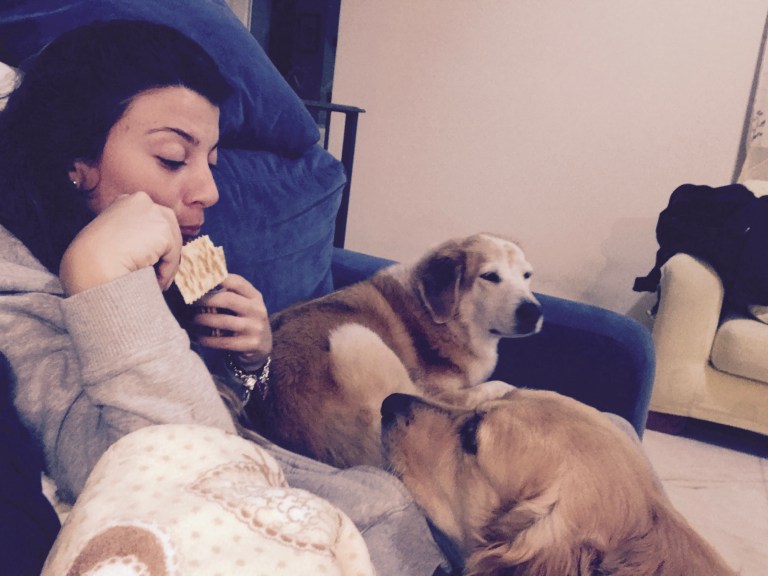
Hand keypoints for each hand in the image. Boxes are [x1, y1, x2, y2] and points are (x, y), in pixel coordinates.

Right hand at [60, 192, 181, 294]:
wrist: (90, 264)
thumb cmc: (94, 258)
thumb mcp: (114, 238)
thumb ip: (134, 236)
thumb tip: (153, 251)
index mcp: (127, 201)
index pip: (152, 220)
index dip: (155, 243)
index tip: (152, 263)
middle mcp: (141, 200)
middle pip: (168, 229)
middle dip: (166, 252)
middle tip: (159, 274)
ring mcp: (153, 212)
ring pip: (172, 244)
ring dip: (167, 265)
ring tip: (157, 282)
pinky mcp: (163, 229)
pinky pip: (173, 256)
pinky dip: (167, 272)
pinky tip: (156, 282)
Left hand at [192, 274, 271, 369]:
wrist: (264, 346)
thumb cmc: (246, 321)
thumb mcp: (245, 305)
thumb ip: (230, 295)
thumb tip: (199, 285)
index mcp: (255, 297)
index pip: (237, 282)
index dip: (217, 279)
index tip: (200, 281)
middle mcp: (257, 310)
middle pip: (228, 299)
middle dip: (206, 300)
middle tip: (191, 302)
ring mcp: (255, 328)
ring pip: (224, 321)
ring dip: (203, 320)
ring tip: (193, 320)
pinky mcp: (250, 344)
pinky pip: (223, 341)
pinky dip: (207, 339)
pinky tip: (198, 338)